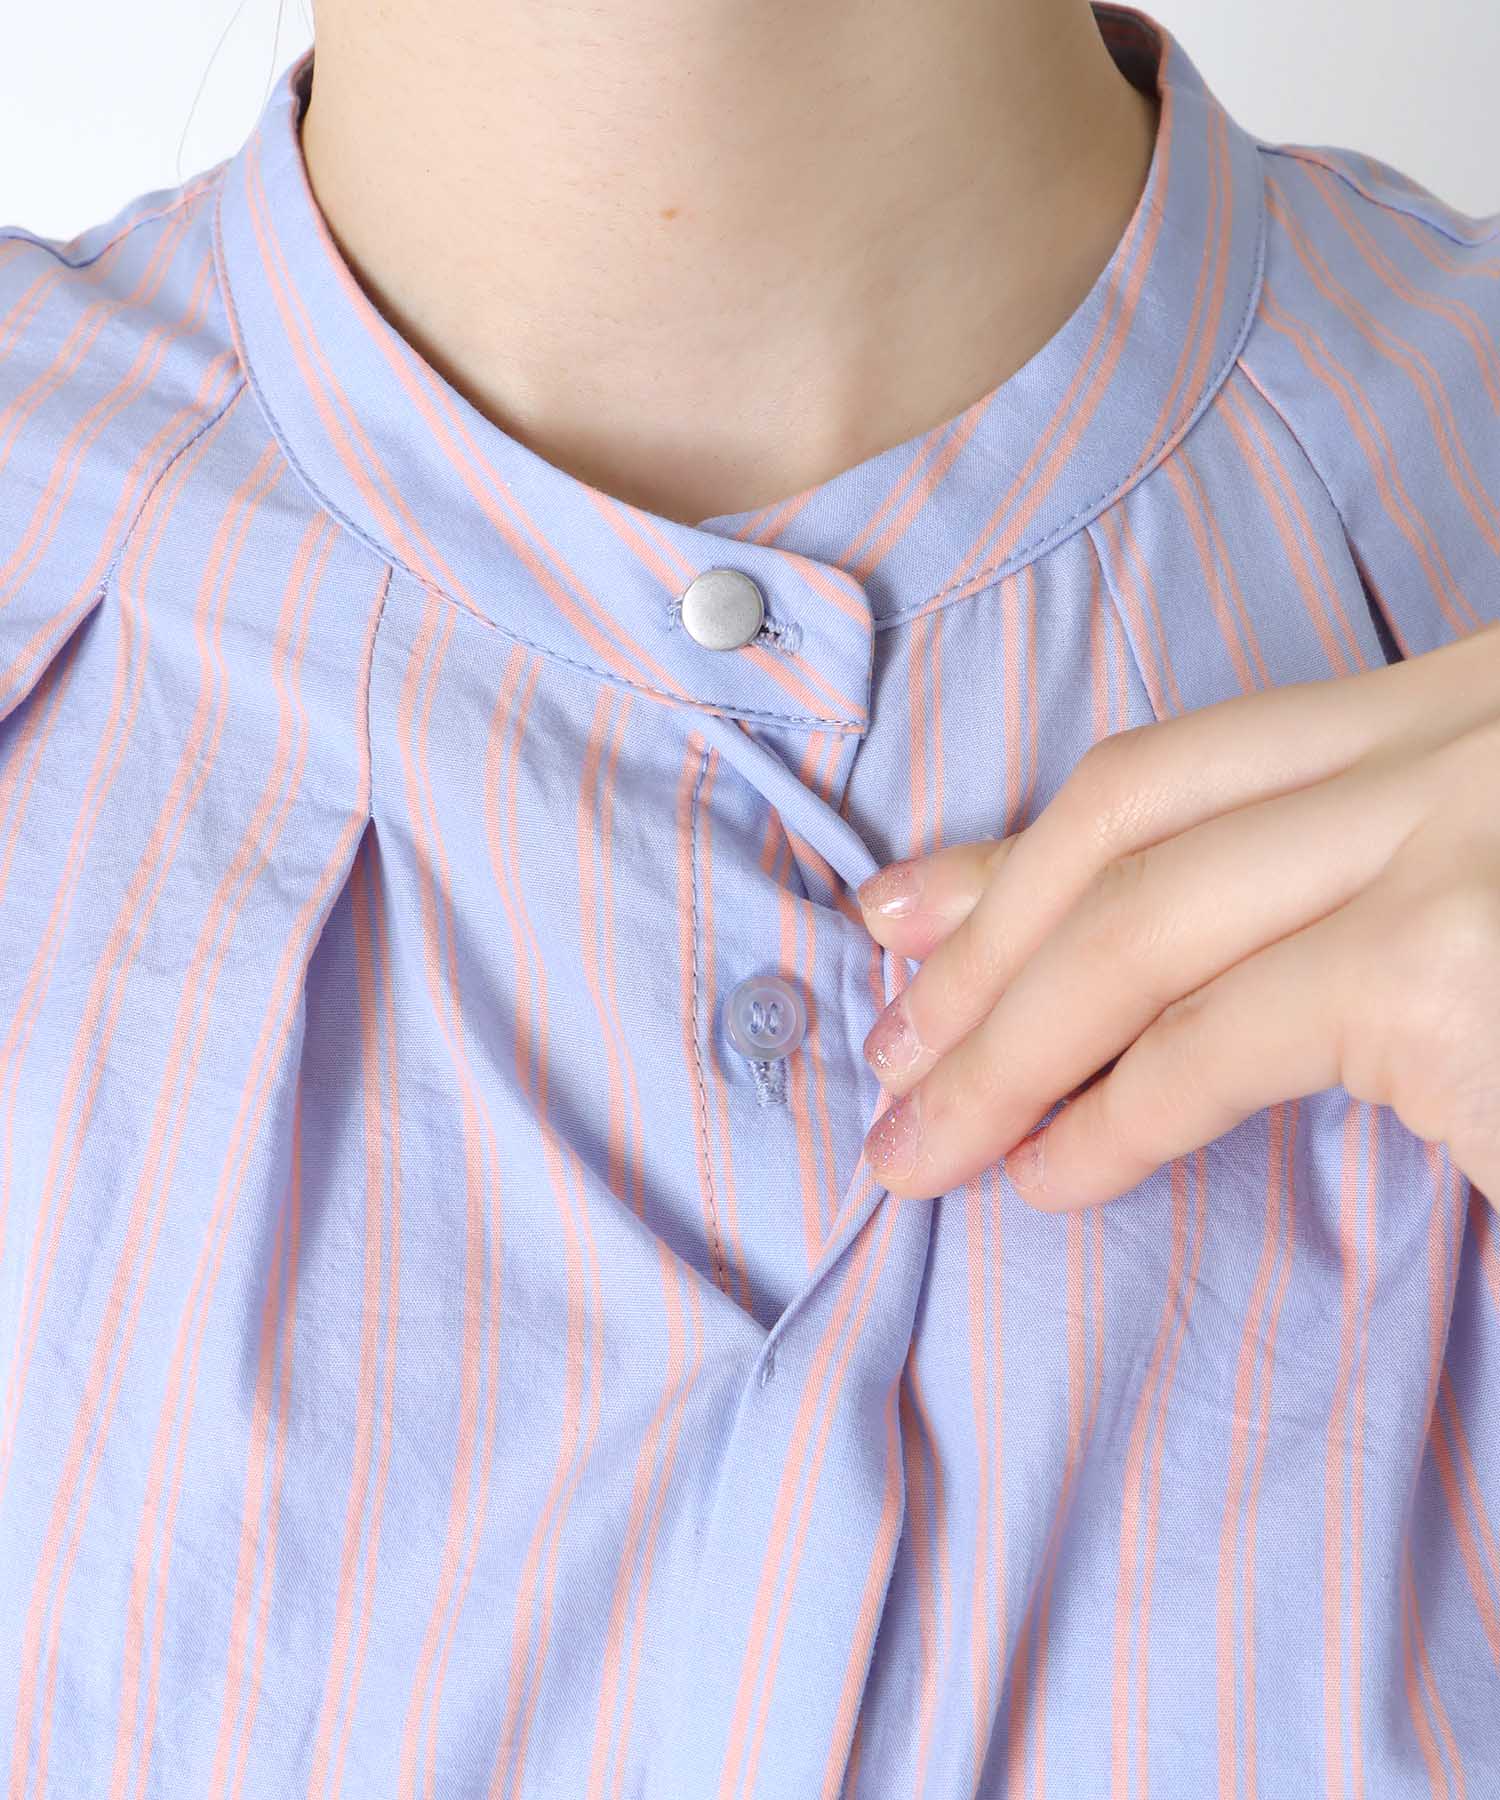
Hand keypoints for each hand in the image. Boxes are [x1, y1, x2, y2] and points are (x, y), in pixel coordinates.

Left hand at [854, 619, 1499, 1211]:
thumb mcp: (1460, 889)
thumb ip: (1310, 886)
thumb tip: (1108, 965)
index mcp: (1449, 701)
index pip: (1179, 768)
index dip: (1017, 854)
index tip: (903, 913)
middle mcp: (1449, 732)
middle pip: (1131, 825)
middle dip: (980, 951)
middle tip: (892, 1048)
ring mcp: (1448, 832)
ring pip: (1140, 927)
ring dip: (1004, 1050)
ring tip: (929, 1140)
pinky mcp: (1444, 968)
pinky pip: (1208, 1047)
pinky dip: (1107, 1124)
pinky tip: (1051, 1177)